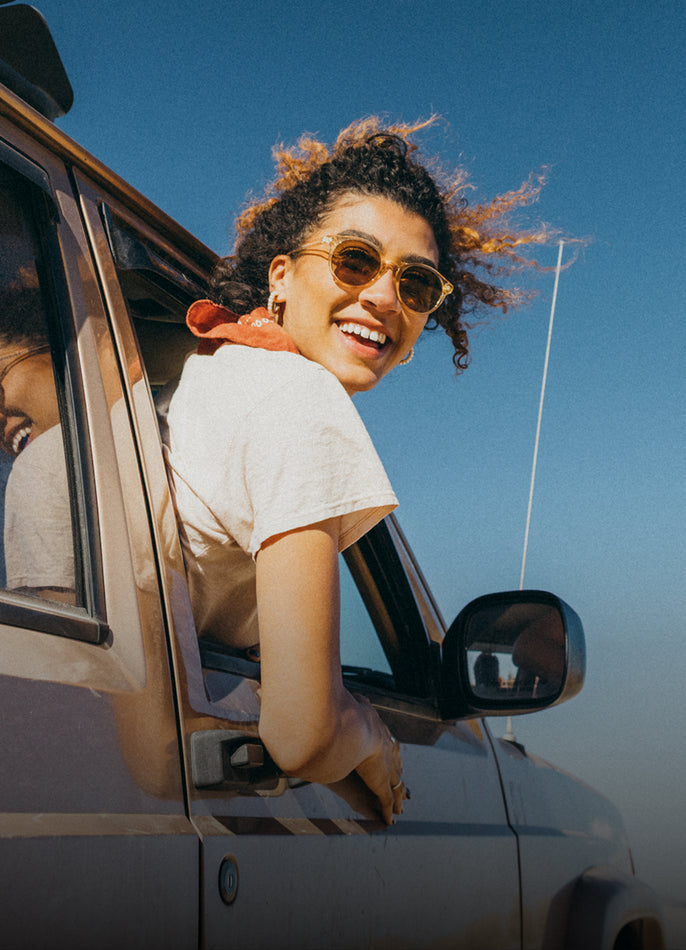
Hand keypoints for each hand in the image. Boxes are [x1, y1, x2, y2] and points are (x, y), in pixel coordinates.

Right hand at [353, 697, 407, 824]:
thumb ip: (345, 702)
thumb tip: (340, 692)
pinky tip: (390, 820)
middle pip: (396, 764)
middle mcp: (386, 748)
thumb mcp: (347, 705)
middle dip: (399, 773)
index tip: (393, 751)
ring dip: (398, 796)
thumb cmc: (345, 714)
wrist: (353, 727)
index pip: (387, 742)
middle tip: (402, 781)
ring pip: (396, 785)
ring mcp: (386, 766)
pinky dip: (389, 810)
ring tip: (401, 805)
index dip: (390, 749)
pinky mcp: (382, 784)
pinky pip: (387, 800)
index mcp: (377, 730)